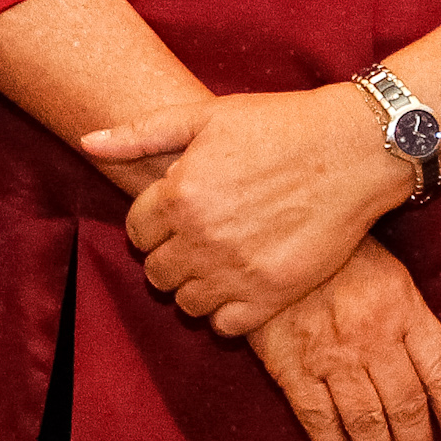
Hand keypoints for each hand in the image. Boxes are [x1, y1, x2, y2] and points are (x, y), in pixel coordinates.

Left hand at [85, 83, 411, 335]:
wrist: (353, 150)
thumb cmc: (280, 125)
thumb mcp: (206, 116)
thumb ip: (141, 134)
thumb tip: (86, 142)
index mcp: (180, 194)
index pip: (137, 233)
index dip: (153, 225)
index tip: (177, 216)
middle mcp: (202, 238)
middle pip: (156, 273)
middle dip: (170, 257)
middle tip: (199, 239)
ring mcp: (237, 271)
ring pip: (186, 303)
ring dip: (195, 286)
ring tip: (220, 261)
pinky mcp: (272, 295)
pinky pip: (226, 325)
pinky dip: (227, 311)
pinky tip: (242, 283)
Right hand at [249, 241, 440, 440]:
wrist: (271, 232)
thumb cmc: (337, 253)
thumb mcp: (389, 273)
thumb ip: (411, 321)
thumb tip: (436, 380)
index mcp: (404, 308)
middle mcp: (372, 335)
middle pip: (407, 407)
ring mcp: (330, 352)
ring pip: (366, 421)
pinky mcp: (289, 363)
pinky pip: (316, 417)